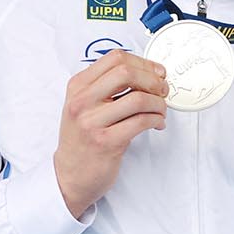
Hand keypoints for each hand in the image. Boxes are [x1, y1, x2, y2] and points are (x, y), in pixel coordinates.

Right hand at [53, 50, 168, 218]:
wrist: (70, 175)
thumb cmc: (83, 138)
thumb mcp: (85, 105)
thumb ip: (108, 86)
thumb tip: (150, 72)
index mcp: (78, 86)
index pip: (115, 58)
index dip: (143, 63)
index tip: (157, 73)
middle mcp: (81, 101)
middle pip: (126, 72)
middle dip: (153, 80)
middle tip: (162, 90)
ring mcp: (92, 122)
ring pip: (138, 98)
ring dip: (159, 103)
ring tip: (160, 111)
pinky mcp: (106, 142)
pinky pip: (142, 121)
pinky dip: (157, 119)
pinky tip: (157, 123)